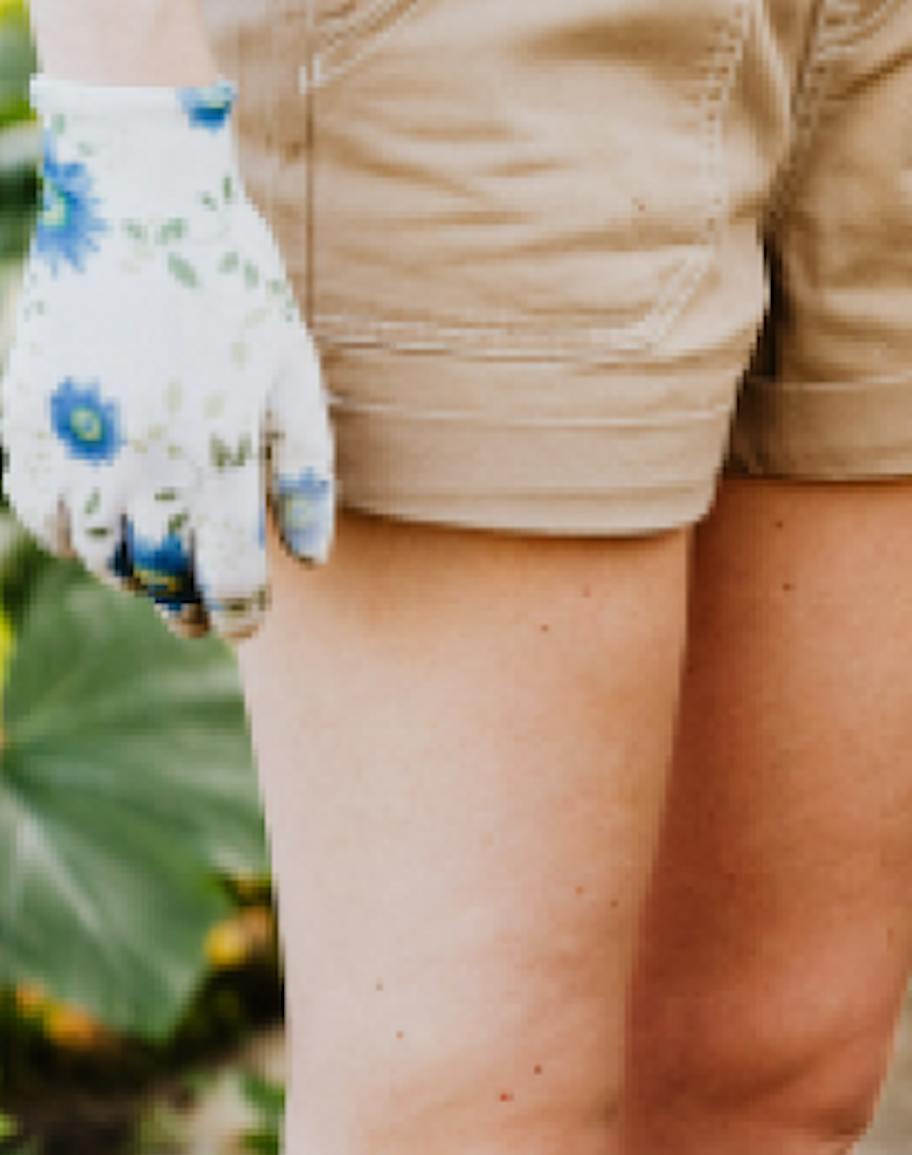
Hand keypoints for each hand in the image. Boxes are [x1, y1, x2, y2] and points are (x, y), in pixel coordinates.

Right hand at [2, 77, 334, 639]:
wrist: (136, 198)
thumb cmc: (233, 283)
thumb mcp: (293, 372)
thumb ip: (305, 472)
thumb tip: (309, 559)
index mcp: (216, 452)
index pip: (225, 574)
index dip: (238, 612)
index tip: (244, 624)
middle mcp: (138, 457)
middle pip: (156, 573)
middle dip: (182, 604)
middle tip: (197, 615)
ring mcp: (73, 436)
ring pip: (92, 551)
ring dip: (124, 572)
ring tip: (151, 571)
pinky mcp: (23, 412)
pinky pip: (35, 505)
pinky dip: (64, 531)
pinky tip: (95, 525)